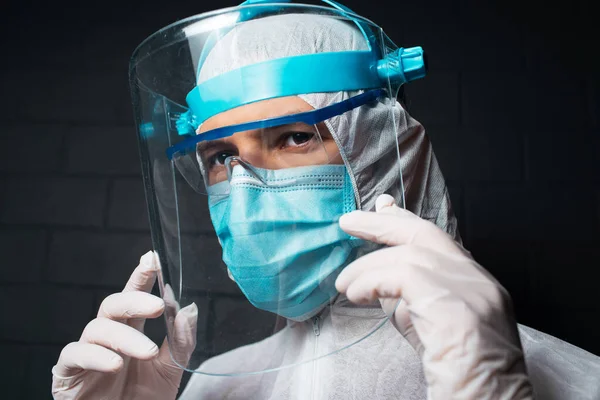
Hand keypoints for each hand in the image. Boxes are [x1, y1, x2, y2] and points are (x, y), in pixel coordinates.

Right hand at [52, 251, 196, 399]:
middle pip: (113, 305)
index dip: (141, 276)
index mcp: (130, 330)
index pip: (134, 296)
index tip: (152, 258)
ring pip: (97, 328)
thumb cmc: (144, 399)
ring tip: (147, 351)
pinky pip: (74, 355)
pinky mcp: (67, 374)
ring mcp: (86, 353)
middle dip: (135, 300)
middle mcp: (107, 337)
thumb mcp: (171, 369)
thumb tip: (189, 310)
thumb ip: (181, 341)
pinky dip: (94, 356)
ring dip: (125, 337)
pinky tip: (114, 364)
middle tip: (158, 306)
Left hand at [336, 195, 532, 398]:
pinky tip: (355, 294)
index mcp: (475, 281)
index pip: (437, 240)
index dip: (405, 222)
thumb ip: (407, 299)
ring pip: (409, 255)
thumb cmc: (457, 372)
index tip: (382, 209)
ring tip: (344, 283)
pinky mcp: (452, 301)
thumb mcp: (427, 328)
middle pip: (426, 234)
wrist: (486, 397)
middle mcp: (476, 278)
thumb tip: (375, 279)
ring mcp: (468, 287)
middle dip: (383, 224)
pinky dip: (372, 282)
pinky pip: (402, 275)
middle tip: (350, 221)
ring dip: (368, 267)